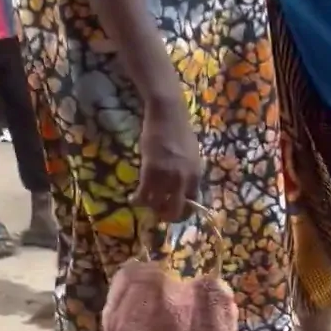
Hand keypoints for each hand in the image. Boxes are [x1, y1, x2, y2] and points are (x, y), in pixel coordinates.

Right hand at [131, 92, 202, 221]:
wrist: (168, 115)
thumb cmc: (180, 131)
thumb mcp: (192, 155)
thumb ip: (188, 172)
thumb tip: (183, 187)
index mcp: (196, 174)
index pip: (193, 203)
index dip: (183, 211)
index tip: (174, 211)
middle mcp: (183, 179)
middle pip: (175, 210)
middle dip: (167, 216)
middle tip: (158, 213)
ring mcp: (167, 176)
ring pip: (157, 204)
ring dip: (150, 207)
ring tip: (145, 203)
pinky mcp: (150, 170)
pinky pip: (144, 194)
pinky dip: (138, 199)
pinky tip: (134, 198)